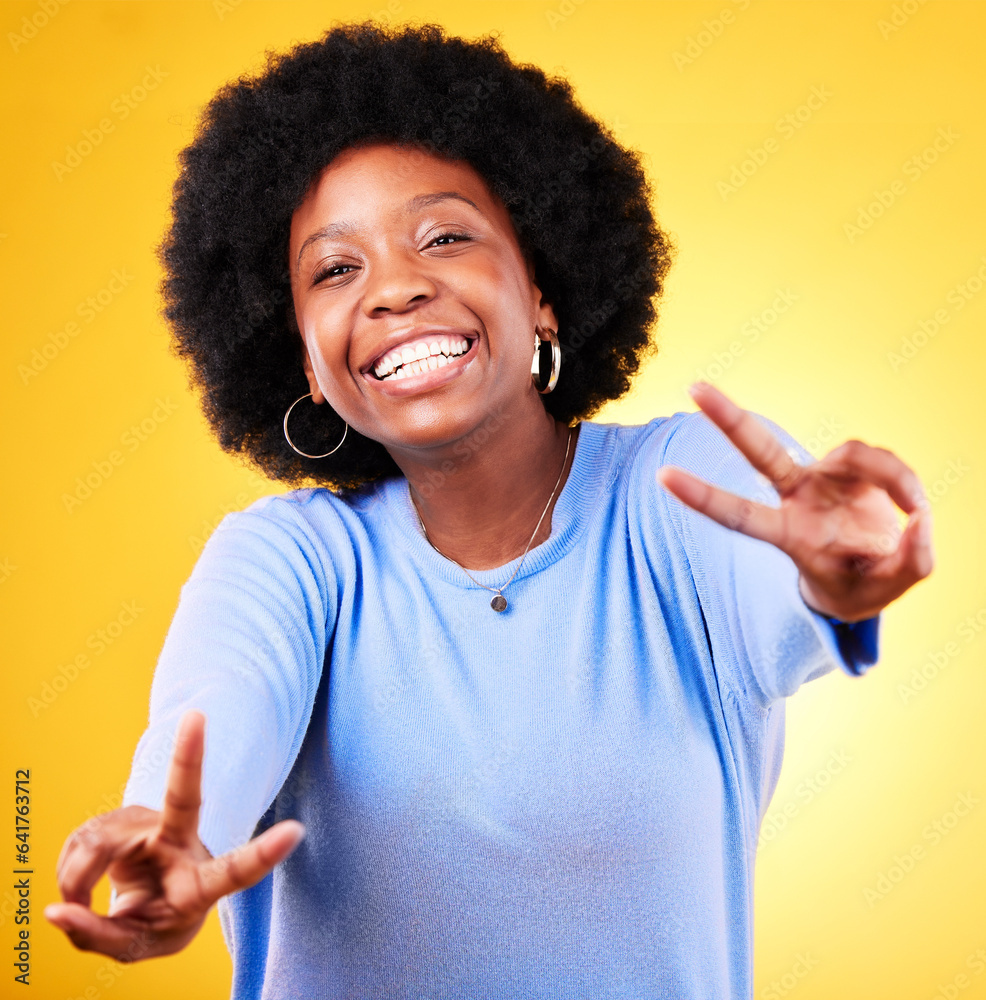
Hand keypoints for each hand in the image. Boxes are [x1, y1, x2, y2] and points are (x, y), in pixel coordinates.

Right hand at [45, 710, 304, 961]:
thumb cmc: (155, 921)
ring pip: (96, 847)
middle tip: (196, 716)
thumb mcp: (136, 944)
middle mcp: (179, 843)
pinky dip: (67, 878)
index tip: (296, 831)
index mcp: (201, 883)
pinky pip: (75, 848)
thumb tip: (56, 912)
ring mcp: (145, 825)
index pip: (234, 872)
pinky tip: (80, 888)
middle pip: (183, 799)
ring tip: (77, 908)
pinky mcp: (113, 821)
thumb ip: (98, 935)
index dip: (263, 855)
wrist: (146, 901)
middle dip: (188, 757)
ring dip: (75, 883)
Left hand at [657, 382, 933, 622]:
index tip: (663, 477)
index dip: (703, 496)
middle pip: (759, 451)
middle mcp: (797, 498)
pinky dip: (901, 481)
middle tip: (693, 385)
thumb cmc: (860, 585)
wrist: (871, 575)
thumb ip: (907, 561)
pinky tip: (911, 507)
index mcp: (788, 535)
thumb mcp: (882, 589)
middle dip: (728, 418)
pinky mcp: (850, 468)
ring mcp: (823, 478)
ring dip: (889, 476)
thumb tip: (918, 519)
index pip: (739, 515)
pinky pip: (880, 460)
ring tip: (911, 509)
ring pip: (852, 453)